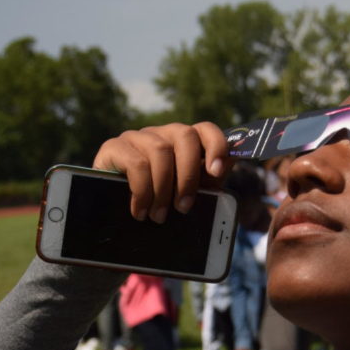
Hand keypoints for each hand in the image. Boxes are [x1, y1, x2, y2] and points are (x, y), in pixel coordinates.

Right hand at [93, 122, 229, 223]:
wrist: (114, 220)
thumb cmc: (158, 205)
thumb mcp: (187, 196)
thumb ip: (210, 179)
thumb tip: (236, 158)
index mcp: (183, 143)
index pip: (205, 129)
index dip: (216, 145)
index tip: (216, 172)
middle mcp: (161, 134)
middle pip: (184, 135)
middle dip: (188, 175)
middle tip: (184, 208)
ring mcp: (136, 137)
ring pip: (160, 150)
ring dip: (163, 189)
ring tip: (159, 216)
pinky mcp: (113, 147)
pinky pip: (136, 163)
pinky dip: (142, 191)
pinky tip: (139, 211)